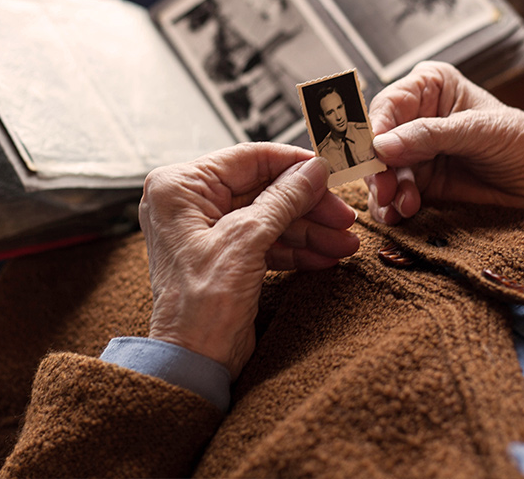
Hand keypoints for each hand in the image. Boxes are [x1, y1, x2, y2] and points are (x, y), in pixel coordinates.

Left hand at [139, 143, 358, 378]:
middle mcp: (188, 203)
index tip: (329, 170)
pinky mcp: (222, 255)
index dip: (294, 164)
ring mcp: (206, 230)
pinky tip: (324, 257)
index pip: (248, 158)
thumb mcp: (246, 241)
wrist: (192, 365)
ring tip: (344, 243)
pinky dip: (295, 249)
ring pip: (269, 216)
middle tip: (343, 217)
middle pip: (263, 188)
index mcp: (179, 187)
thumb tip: (314, 170)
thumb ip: (283, 199)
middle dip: (307, 206)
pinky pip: (264, 240)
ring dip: (309, 230)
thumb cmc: (200, 306)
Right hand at [365, 61, 523, 222]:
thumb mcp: (479, 131)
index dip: (374, 130)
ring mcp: (414, 152)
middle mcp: (415, 117)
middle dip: (377, 168)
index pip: (388, 105)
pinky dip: (391, 207)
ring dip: (385, 191)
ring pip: (380, 171)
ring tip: (403, 206)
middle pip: (376, 141)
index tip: (373, 154)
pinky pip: (392, 195)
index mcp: (429, 87)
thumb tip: (382, 145)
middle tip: (385, 190)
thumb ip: (430, 136)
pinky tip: (400, 214)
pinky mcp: (418, 183)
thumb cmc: (521, 141)